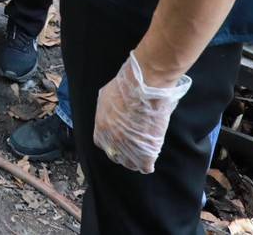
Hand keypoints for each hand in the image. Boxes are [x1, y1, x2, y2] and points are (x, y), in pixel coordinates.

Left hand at [92, 51, 191, 173]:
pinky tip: (151, 155)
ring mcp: (128, 149)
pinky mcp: (145, 153)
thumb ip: (105, 110)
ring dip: (136, 159)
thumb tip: (109, 114)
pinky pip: (145, 166)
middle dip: (124, 152)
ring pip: (130, 163)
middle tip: (134, 146)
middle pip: (116, 156)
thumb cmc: (127, 87)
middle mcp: (112, 141)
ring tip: (143, 151)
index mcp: (101, 128)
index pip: (102, 144)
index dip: (111, 142)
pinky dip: (148, 163)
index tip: (119, 139)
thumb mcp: (105, 96)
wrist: (145, 88)